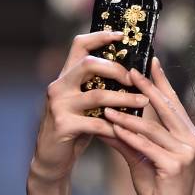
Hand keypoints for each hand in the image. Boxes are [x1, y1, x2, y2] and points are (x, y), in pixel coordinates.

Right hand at [29, 30, 149, 183]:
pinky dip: (114, 126)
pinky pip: (95, 123)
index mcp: (65, 77)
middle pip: (89, 64)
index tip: (121, 34)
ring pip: (97, 95)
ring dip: (124, 99)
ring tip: (143, 102)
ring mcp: (59, 105)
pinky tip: (127, 130)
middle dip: (117, 69)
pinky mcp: (62, 125)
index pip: (79, 45)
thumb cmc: (74, 131)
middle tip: (135, 78)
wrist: (51, 159)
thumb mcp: (84, 106)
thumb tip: (129, 76)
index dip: (100, 36)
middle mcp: (59, 86)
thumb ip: (97, 89)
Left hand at [102, 58, 194, 194]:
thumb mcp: (141, 158)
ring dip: (128, 116)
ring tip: (108, 105)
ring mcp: (186, 154)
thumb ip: (129, 138)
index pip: (173, 104)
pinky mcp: (175, 166)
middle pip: (166, 109)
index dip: (162, 82)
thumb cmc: (158, 190)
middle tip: (129, 71)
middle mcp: (192, 141)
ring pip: (152, 128)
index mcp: (188, 136)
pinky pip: (147, 146)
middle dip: (146, 89)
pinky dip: (129, 137)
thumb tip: (109, 118)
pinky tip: (114, 128)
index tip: (150, 61)